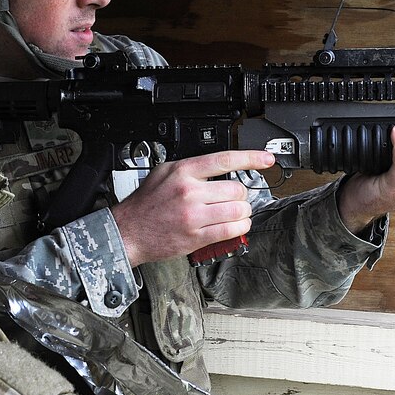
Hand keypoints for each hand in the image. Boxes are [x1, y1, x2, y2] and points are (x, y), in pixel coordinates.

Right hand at [111, 150, 275, 266]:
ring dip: (243, 212)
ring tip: (235, 213)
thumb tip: (220, 165)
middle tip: (234, 198)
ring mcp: (194, 215)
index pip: (225, 160)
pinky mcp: (197, 236)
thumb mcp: (164, 172)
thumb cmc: (146, 203)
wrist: (129, 231)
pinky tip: (235, 226)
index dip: (251, 158)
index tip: (266, 159)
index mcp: (183, 172)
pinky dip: (240, 228)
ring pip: (239, 210)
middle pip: (237, 189)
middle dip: (241, 194)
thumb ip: (191, 167)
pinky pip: (231, 231)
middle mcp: (190, 192)